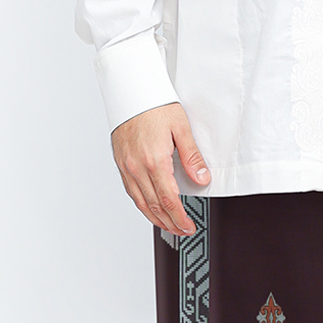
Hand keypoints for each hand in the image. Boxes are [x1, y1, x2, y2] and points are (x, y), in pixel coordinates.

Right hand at [111, 103, 211, 234]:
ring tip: (168, 226)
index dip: (180, 218)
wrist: (130, 90)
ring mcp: (126, 166)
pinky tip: (149, 208)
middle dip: (170, 223)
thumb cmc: (154, 104)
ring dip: (155, 218)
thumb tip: (201, 178)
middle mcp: (137, 167)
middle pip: (155, 206)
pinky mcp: (120, 162)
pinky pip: (130, 191)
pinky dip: (141, 205)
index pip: (169, 200)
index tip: (189, 226)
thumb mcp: (181, 127)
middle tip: (183, 231)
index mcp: (155, 160)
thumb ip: (191, 156)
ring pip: (140, 202)